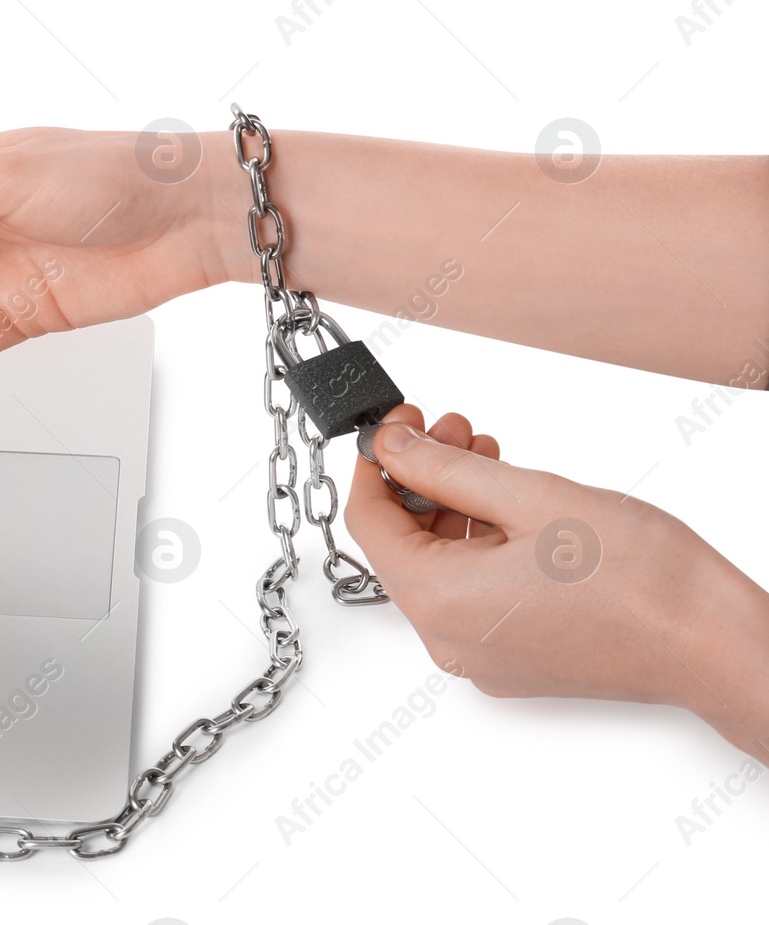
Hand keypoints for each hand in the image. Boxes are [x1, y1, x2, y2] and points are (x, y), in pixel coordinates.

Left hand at [345, 405, 768, 754]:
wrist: (714, 644)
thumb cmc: (641, 578)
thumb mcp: (527, 496)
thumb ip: (445, 469)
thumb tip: (392, 446)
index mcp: (438, 603)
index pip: (367, 523)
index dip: (375, 463)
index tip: (395, 423)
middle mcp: (448, 641)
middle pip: (403, 544)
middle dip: (421, 477)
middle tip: (451, 428)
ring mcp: (482, 656)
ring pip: (440, 566)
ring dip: (453, 506)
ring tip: (487, 456)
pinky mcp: (514, 658)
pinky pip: (472, 593)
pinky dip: (479, 544)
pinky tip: (508, 505)